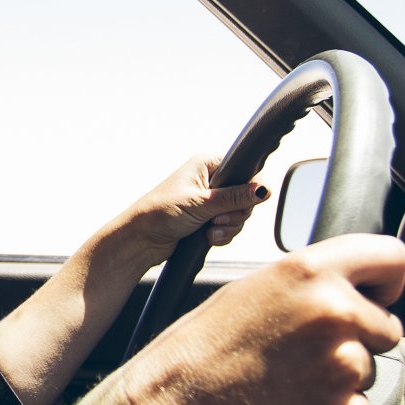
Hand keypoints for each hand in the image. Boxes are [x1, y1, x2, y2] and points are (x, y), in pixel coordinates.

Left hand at [114, 155, 269, 263]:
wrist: (141, 240)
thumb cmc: (160, 213)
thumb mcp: (201, 203)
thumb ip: (235, 197)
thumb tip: (264, 189)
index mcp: (207, 165)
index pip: (244, 169)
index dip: (250, 187)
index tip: (246, 201)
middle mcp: (210, 181)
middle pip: (246, 195)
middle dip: (236, 213)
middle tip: (217, 219)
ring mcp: (210, 201)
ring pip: (239, 214)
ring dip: (228, 227)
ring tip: (209, 230)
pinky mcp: (208, 220)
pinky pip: (230, 227)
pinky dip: (222, 235)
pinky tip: (207, 237)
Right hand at [124, 233, 404, 404]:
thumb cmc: (204, 350)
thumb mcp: (256, 288)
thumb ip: (312, 282)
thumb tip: (352, 287)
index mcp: (312, 272)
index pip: (394, 258)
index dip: (388, 281)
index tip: (378, 297)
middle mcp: (334, 313)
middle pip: (387, 326)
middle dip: (358, 339)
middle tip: (306, 353)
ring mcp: (343, 366)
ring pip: (368, 371)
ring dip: (339, 380)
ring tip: (288, 382)